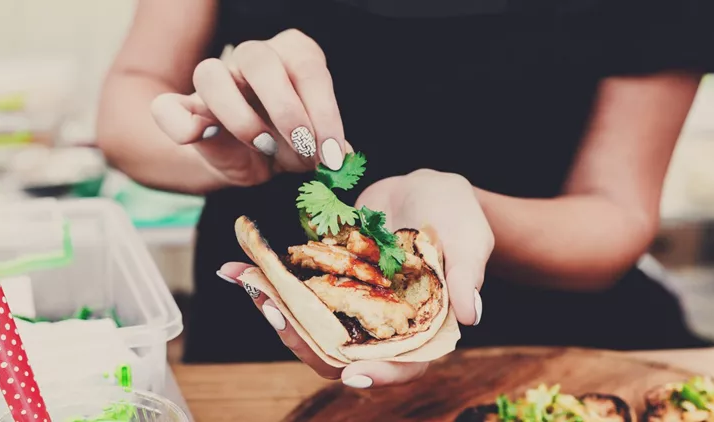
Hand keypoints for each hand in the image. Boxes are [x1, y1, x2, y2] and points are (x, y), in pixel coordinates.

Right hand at [151, 29, 346, 187]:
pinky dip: (180, 124)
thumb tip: (342, 155)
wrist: (247, 162)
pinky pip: (167, 107)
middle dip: (286, 110)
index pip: (309, 69)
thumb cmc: (287, 144)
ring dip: (240, 117)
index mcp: (293, 56)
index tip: (332, 154)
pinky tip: (200, 139)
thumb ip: (326, 146)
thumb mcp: (313, 147)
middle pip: (260, 60)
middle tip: (303, 147)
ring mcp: (216, 78)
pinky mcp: (184, 107)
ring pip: (210, 74)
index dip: (324, 113)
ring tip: (263, 147)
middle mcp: (254, 57)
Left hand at [218, 170, 492, 386]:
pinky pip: (299, 292)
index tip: (353, 374)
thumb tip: (472, 314)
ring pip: (313, 326)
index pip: (405, 365)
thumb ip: (465, 274)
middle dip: (306, 340)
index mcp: (422, 329)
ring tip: (248, 282)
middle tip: (275, 313)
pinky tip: (241, 267)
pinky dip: (271, 282)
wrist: (424, 189)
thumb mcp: (469, 239)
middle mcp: (382, 326)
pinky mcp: (330, 283)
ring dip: (279, 310)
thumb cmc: (458, 216)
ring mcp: (352, 306)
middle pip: (344, 353)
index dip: (380, 373)